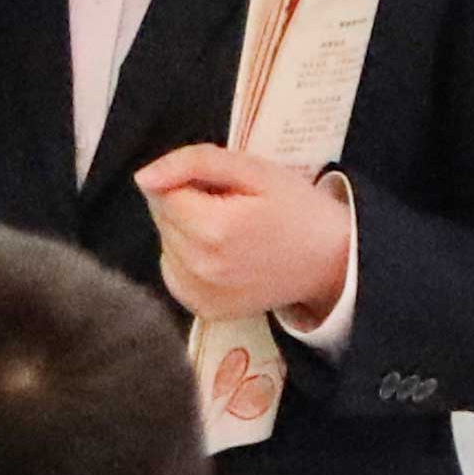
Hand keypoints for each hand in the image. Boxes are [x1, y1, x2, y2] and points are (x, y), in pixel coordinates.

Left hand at [137, 148, 352, 324]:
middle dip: (186, 204)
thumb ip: (194, 164)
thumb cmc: (295, 209)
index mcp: (213, 229)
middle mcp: (200, 268)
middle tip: (232, 206)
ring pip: (165, 244)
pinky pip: (173, 272)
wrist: (330, 260)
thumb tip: (143, 177)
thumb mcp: (254, 169)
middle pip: (162, 218)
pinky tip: (220, 253)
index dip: (190, 181)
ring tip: (229, 230)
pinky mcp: (204, 310)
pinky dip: (187, 258)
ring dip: (186, 231)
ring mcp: (200, 295)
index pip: (163, 191)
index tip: (224, 187)